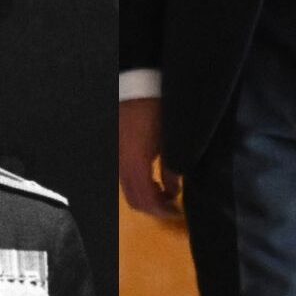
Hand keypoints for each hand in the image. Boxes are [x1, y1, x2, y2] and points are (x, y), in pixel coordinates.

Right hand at [119, 98, 181, 217]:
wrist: (140, 83)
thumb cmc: (159, 109)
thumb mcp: (171, 141)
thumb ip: (173, 168)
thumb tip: (174, 189)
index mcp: (135, 163)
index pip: (145, 200)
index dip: (161, 211)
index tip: (177, 212)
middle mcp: (122, 164)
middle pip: (134, 199)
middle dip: (154, 208)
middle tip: (171, 207)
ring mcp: (118, 157)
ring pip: (129, 189)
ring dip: (147, 196)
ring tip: (166, 193)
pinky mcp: (118, 150)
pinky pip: (126, 177)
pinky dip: (140, 184)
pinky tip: (155, 179)